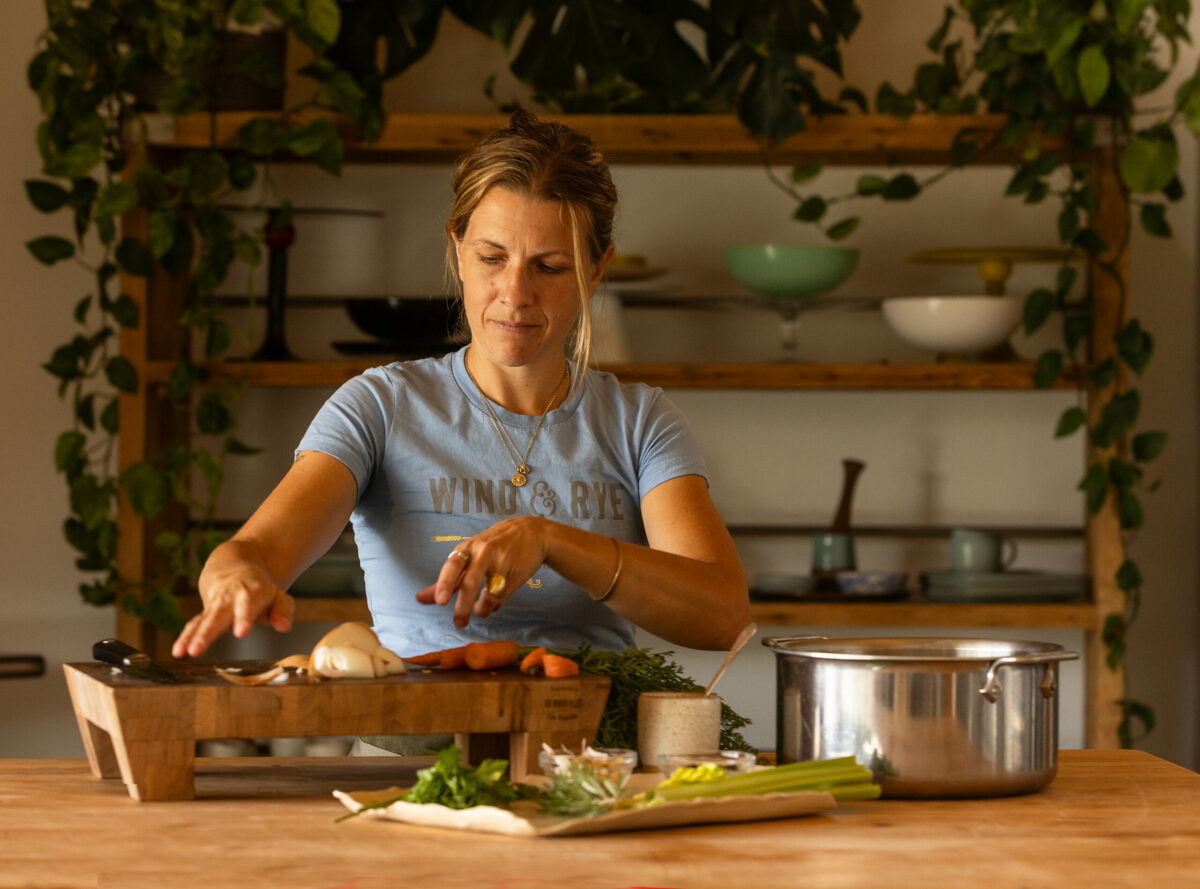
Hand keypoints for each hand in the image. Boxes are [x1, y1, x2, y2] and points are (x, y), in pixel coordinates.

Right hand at [171, 559, 293, 658]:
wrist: (236, 569)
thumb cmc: (260, 589)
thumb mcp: (278, 596)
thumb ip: (282, 611)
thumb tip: (284, 626)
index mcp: (252, 591)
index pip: (248, 603)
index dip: (244, 616)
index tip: (241, 631)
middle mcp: (230, 596)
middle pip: (219, 613)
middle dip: (209, 631)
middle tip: (199, 648)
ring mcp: (215, 604)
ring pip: (204, 620)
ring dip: (194, 636)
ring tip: (188, 652)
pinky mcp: (205, 613)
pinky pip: (194, 624)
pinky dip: (185, 637)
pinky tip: (178, 652)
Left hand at [415, 516, 548, 627]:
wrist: (532, 533)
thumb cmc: (494, 545)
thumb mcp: (469, 555)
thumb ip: (447, 579)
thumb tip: (420, 598)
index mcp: (468, 548)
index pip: (453, 566)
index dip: (444, 584)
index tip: (439, 601)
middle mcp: (484, 553)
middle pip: (470, 581)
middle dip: (462, 605)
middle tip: (459, 622)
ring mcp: (502, 563)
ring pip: (489, 594)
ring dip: (481, 609)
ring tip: (479, 612)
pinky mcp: (516, 574)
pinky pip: (502, 597)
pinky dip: (494, 605)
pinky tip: (494, 603)